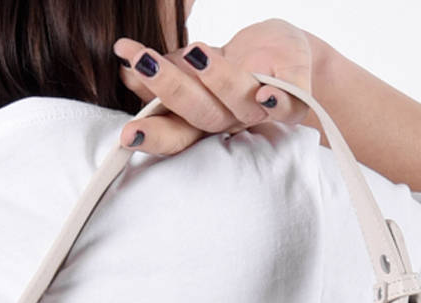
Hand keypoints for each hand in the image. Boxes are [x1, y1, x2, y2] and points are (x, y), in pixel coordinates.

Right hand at [112, 20, 327, 154]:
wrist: (292, 58)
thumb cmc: (239, 63)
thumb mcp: (199, 67)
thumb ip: (169, 71)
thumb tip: (125, 68)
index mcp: (203, 118)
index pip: (174, 131)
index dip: (152, 135)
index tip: (127, 134)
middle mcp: (230, 120)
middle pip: (200, 114)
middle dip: (169, 89)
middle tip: (142, 63)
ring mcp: (262, 111)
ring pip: (237, 102)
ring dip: (215, 78)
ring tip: (193, 50)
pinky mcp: (296, 98)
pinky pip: (290, 104)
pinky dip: (278, 102)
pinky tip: (266, 94)